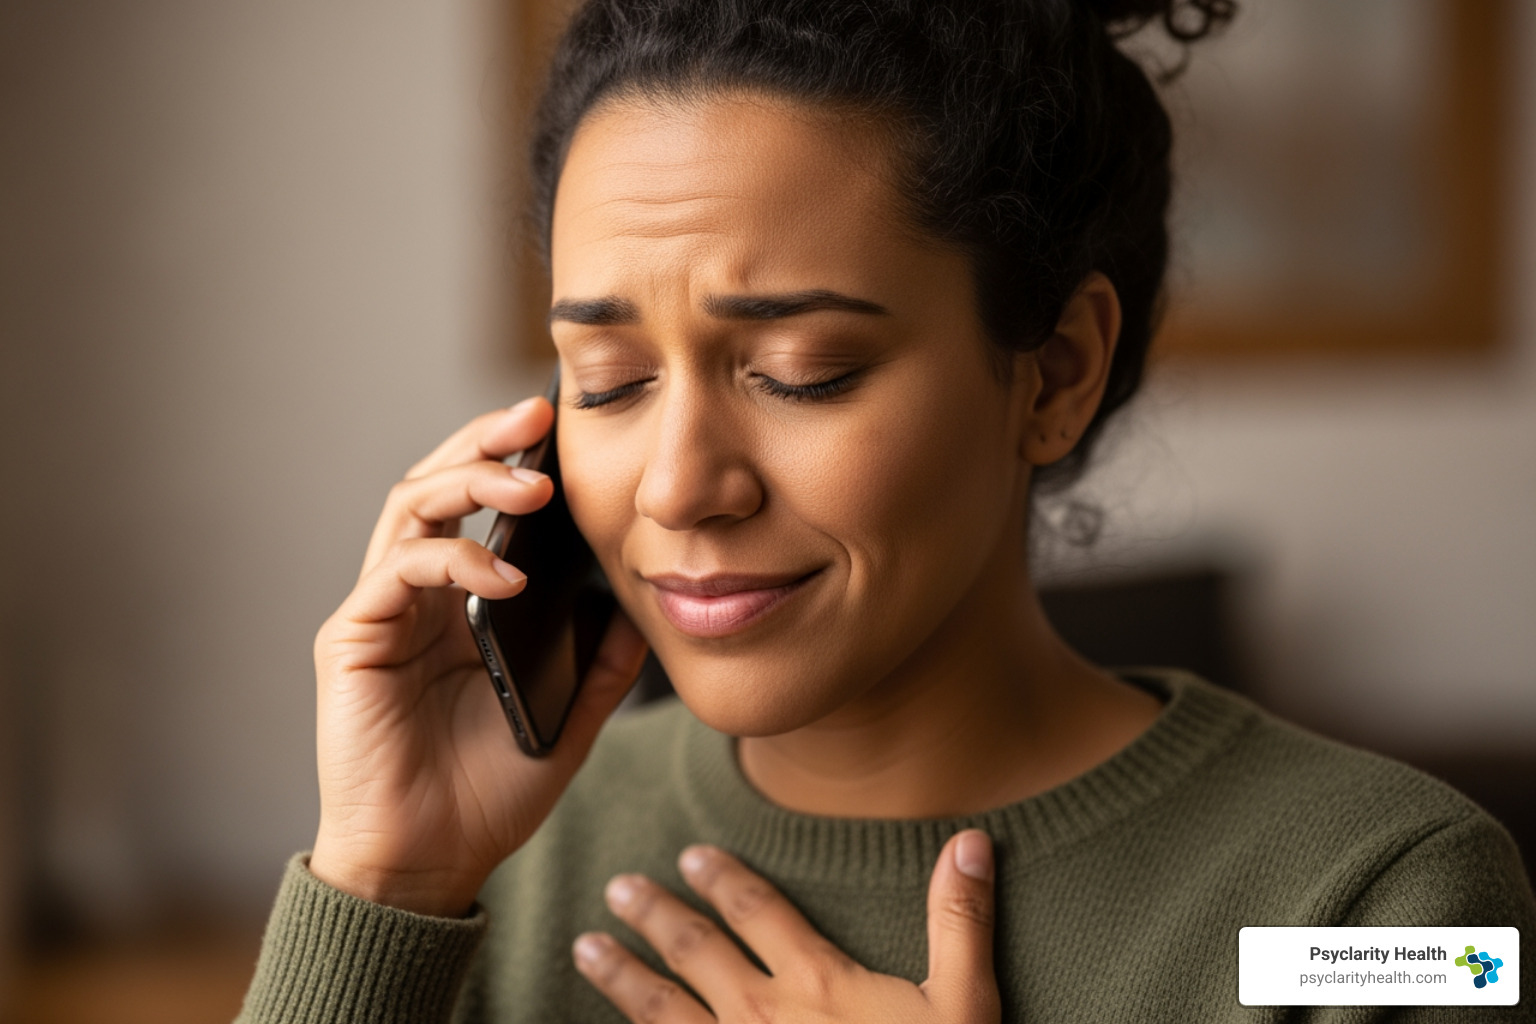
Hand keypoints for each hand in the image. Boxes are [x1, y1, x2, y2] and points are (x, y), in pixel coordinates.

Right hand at [308, 397, 648, 916]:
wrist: (428, 863)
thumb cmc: (485, 796)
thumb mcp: (564, 719)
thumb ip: (598, 666)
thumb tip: (642, 612)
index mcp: (455, 607)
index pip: (474, 509)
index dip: (509, 462)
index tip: (559, 430)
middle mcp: (411, 597)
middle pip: (434, 487)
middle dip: (482, 443)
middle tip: (535, 415)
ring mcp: (378, 613)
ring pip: (409, 510)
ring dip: (468, 482)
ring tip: (531, 483)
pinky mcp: (350, 638)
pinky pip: (398, 572)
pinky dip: (453, 560)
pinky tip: (504, 579)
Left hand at [574, 830, 1000, 1022]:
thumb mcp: (965, 1005)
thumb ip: (959, 921)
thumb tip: (970, 840)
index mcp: (819, 984)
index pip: (759, 914)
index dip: (723, 880)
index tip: (690, 855)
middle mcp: (764, 1019)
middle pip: (696, 953)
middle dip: (655, 915)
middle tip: (618, 886)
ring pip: (662, 1013)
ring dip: (622, 976)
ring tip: (586, 947)